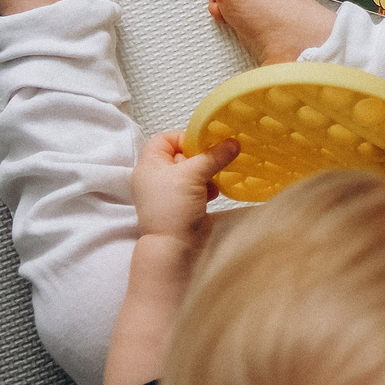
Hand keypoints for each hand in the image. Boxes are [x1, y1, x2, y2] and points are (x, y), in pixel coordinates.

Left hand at [131, 129, 238, 249]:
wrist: (175, 246)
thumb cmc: (175, 205)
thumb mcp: (193, 174)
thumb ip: (214, 156)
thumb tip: (234, 141)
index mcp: (149, 164)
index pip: (165, 138)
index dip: (184, 138)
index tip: (204, 145)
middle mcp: (156, 175)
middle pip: (182, 154)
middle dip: (200, 159)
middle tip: (212, 164)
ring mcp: (169, 191)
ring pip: (192, 171)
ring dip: (206, 175)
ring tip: (211, 183)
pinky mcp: (181, 203)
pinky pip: (196, 187)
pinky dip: (206, 188)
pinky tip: (212, 195)